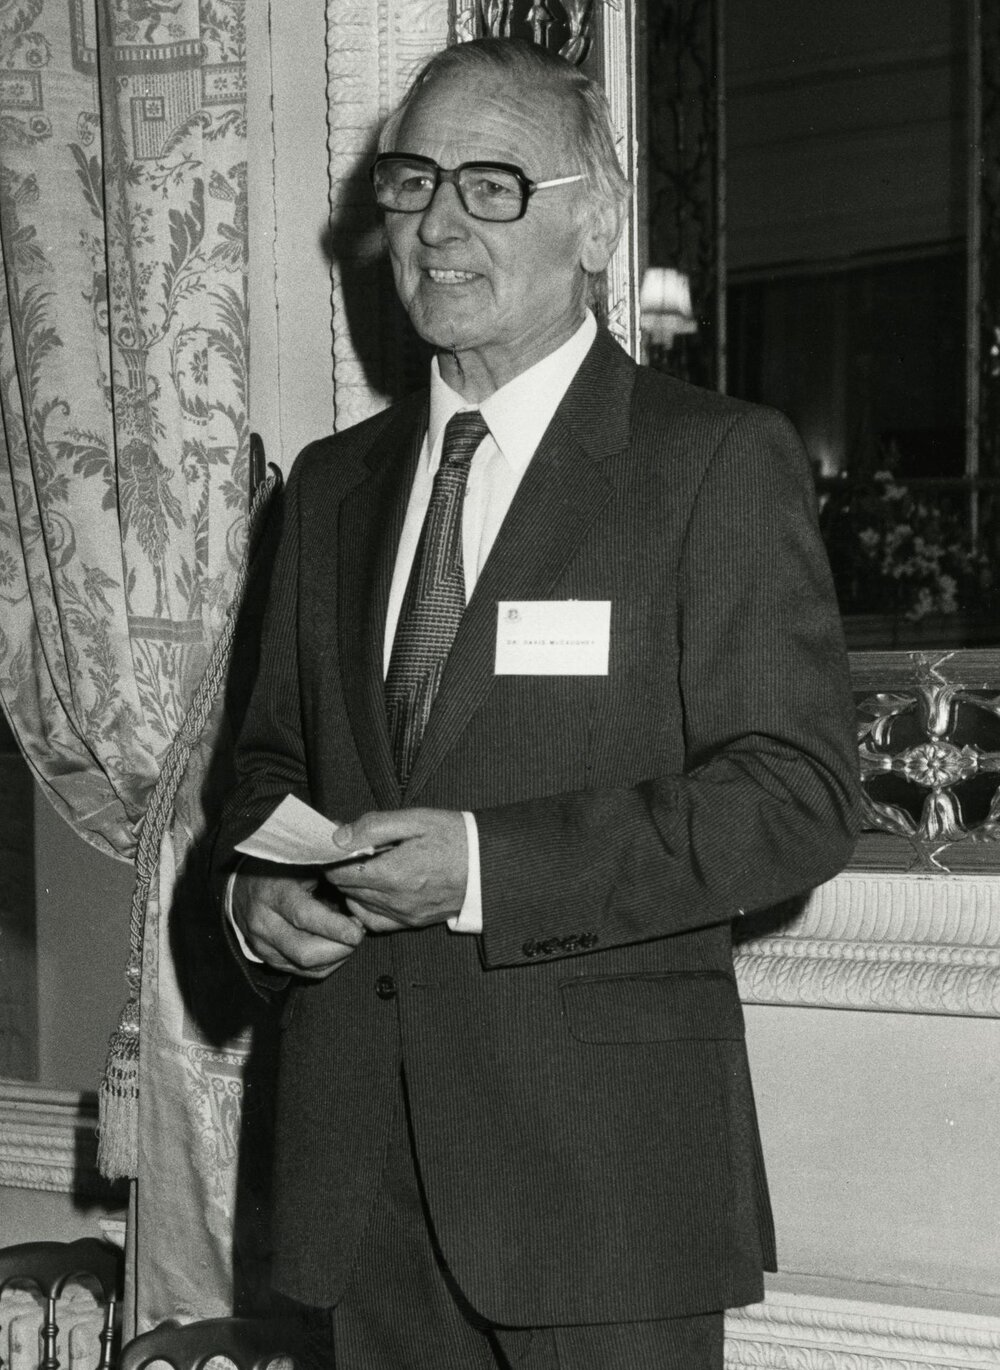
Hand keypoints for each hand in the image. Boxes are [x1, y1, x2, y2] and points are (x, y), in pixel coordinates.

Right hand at [232, 863, 365, 977]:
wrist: (241, 885)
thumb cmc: (281, 869)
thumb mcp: (301, 862)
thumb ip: (326, 874)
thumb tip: (358, 889)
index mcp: (273, 893)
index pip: (304, 916)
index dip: (334, 927)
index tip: (357, 931)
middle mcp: (264, 923)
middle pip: (304, 952)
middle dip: (340, 949)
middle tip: (358, 932)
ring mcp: (262, 945)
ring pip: (305, 967)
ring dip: (336, 958)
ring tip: (349, 939)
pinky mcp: (267, 959)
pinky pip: (302, 972)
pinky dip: (325, 965)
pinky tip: (337, 949)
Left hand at [325, 808, 467, 933]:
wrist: (487, 864)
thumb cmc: (454, 837)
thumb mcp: (415, 820)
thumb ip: (374, 827)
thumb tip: (339, 837)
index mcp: (394, 873)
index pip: (340, 873)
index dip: (331, 858)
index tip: (333, 844)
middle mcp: (395, 900)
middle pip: (346, 889)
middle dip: (340, 870)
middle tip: (347, 850)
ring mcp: (404, 915)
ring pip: (357, 905)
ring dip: (352, 886)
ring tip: (360, 866)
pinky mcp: (412, 922)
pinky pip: (374, 921)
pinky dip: (364, 906)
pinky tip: (370, 890)